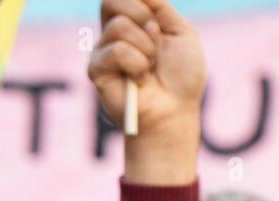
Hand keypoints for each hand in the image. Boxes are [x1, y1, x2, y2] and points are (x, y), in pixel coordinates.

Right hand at [88, 0, 203, 183]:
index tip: (156, 22)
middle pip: (110, 0)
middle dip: (141, 16)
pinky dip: (136, 63)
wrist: (175, 111)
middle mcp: (113, 33)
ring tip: (150, 67)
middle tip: (155, 40)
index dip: (140, 2)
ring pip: (118, 26)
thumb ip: (160, 5)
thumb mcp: (181, 32)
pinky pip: (116, 51)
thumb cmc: (181, 77)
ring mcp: (103, 51)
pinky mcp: (96, 70)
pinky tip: (139, 79)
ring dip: (145, 47)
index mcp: (132, 21)